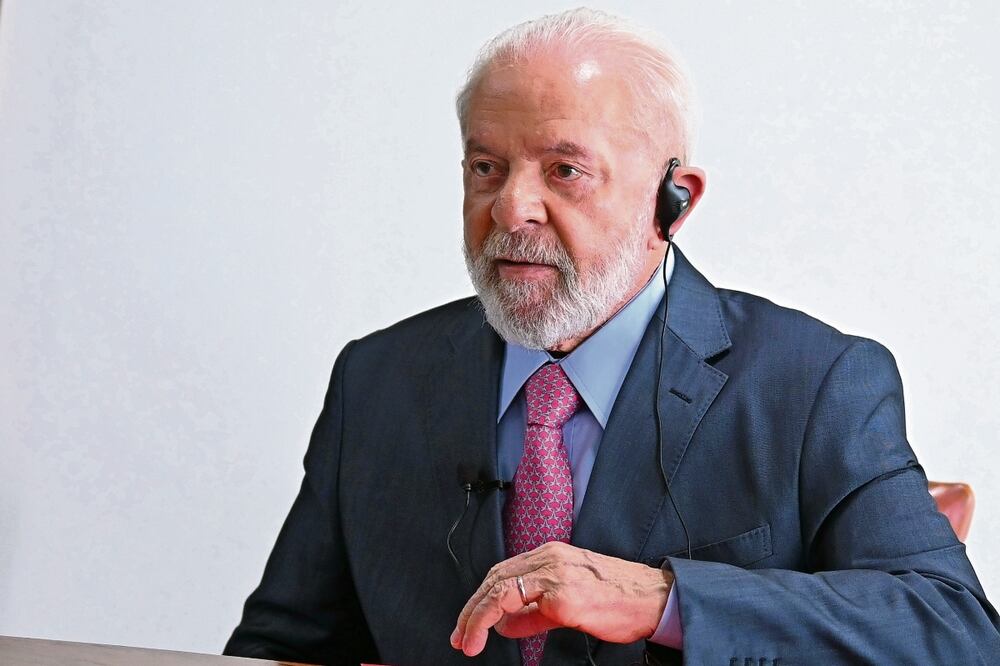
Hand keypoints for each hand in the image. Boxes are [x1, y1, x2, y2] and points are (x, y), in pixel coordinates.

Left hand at [449, 541, 672, 656]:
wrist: (652, 599)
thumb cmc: (616, 598)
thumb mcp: (568, 602)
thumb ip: (534, 612)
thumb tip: (504, 626)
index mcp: (550, 555)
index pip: (502, 573)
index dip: (479, 599)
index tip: (467, 624)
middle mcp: (550, 558)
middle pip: (495, 578)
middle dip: (471, 610)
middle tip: (459, 636)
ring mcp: (556, 575)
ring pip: (501, 588)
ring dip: (478, 617)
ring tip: (468, 641)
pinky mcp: (564, 596)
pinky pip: (523, 606)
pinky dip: (500, 619)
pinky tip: (493, 635)